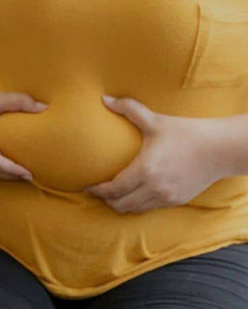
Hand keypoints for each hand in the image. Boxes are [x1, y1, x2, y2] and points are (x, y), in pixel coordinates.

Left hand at [86, 96, 228, 213]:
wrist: (220, 149)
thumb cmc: (185, 133)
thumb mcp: (155, 120)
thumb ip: (129, 109)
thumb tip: (104, 98)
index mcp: (146, 170)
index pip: (113, 189)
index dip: (97, 191)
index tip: (88, 187)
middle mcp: (154, 188)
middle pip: (121, 205)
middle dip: (106, 200)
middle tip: (99, 192)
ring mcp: (166, 197)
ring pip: (135, 210)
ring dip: (121, 204)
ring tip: (113, 195)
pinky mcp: (176, 201)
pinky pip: (150, 208)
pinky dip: (138, 204)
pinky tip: (134, 195)